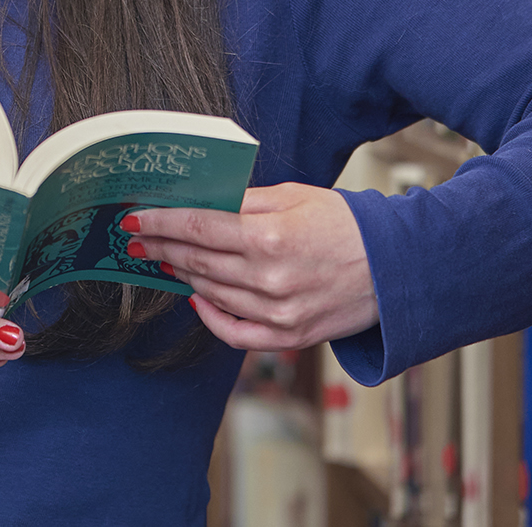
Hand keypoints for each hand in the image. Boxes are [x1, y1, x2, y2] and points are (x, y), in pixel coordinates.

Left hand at [122, 183, 378, 350]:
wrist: (397, 267)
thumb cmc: (348, 225)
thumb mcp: (294, 196)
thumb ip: (244, 201)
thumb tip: (201, 202)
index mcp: (270, 237)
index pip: (196, 228)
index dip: (159, 223)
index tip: (133, 219)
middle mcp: (269, 279)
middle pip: (197, 262)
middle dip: (160, 247)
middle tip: (135, 239)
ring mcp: (279, 312)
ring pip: (211, 293)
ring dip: (181, 274)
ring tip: (164, 259)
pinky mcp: (289, 335)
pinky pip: (235, 333)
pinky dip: (210, 317)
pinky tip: (196, 297)